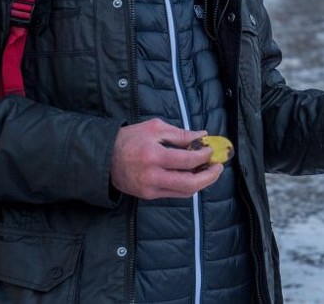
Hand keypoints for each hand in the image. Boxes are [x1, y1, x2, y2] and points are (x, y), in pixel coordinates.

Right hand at [110, 118, 224, 198]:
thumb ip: (180, 134)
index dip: (205, 156)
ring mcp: (150, 188)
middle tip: (219, 167)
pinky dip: (187, 186)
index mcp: (154, 155)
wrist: (104, 158)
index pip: (188, 160)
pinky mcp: (148, 196)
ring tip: (209, 171)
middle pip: (190, 183)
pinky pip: (175, 193)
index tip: (212, 150)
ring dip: (202, 183)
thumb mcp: (155, 128)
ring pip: (185, 192)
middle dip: (210, 176)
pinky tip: (193, 175)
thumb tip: (203, 136)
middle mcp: (153, 176)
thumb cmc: (130, 138)